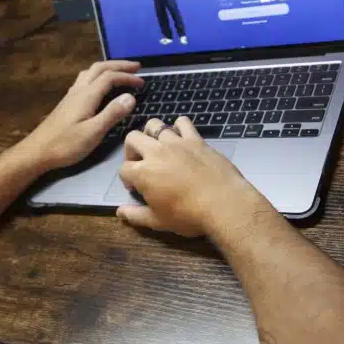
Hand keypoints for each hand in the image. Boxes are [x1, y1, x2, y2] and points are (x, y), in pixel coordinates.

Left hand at [19, 60, 142, 171]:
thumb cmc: (65, 145)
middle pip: (99, 68)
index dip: (127, 77)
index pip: (110, 77)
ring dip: (107, 69)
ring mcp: (71, 96)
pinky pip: (85, 81)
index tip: (143, 83)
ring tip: (120, 73)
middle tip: (136, 68)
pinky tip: (99, 87)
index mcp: (86, 95)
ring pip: (90, 73)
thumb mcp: (93, 132)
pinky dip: (97, 77)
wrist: (37, 152)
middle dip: (118, 65)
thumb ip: (112, 114)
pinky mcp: (67, 103)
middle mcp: (78, 91)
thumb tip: (130, 97)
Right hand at [117, 117, 276, 236]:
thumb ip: (136, 215)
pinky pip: (183, 122)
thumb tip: (120, 212)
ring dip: (152, 135)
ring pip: (155, 125)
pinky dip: (179, 127)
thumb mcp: (158, 221)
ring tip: (159, 148)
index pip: (124, 169)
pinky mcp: (196, 140)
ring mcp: (176, 143)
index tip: (136, 187)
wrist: (224, 203)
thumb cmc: (189, 215)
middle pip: (132, 138)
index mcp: (143, 173)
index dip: (127, 178)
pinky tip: (181, 139)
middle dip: (131, 150)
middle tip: (141, 163)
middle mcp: (156, 152)